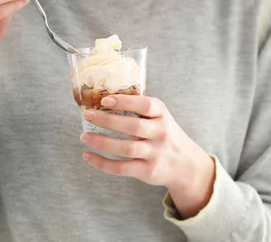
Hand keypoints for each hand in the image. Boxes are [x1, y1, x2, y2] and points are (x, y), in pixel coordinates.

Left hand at [80, 95, 215, 218]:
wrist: (186, 164)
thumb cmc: (165, 134)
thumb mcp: (160, 117)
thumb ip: (140, 109)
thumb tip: (104, 99)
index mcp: (162, 115)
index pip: (145, 105)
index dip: (125, 102)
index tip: (105, 100)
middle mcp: (160, 133)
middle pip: (132, 126)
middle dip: (107, 120)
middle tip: (87, 115)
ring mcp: (155, 153)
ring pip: (125, 148)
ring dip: (102, 142)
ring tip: (85, 136)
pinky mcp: (148, 171)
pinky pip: (122, 168)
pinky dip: (102, 163)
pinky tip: (88, 156)